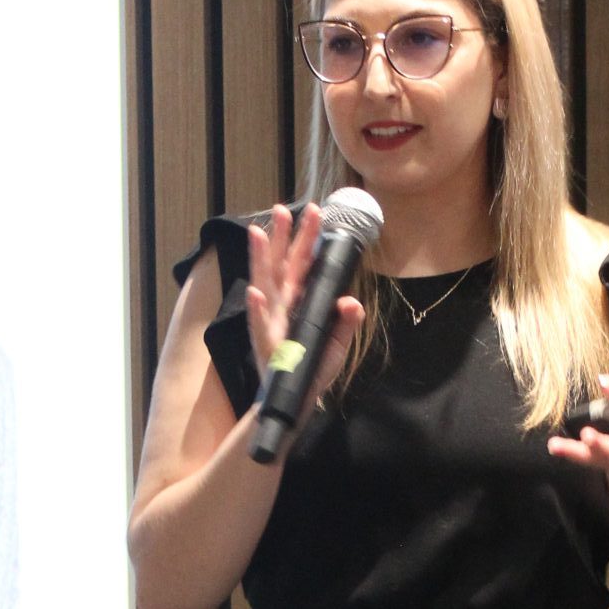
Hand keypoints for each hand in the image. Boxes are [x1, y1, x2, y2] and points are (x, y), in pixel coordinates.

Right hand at [245, 201, 363, 417]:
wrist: (295, 400)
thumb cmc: (312, 368)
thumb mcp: (336, 345)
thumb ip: (346, 323)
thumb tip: (353, 302)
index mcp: (297, 300)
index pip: (302, 263)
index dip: (307, 239)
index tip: (315, 211)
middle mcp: (281, 306)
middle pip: (282, 265)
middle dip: (282, 237)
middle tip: (283, 208)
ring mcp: (271, 323)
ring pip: (265, 285)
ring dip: (261, 259)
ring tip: (259, 233)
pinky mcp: (266, 345)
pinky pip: (261, 325)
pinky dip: (258, 310)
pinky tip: (254, 292)